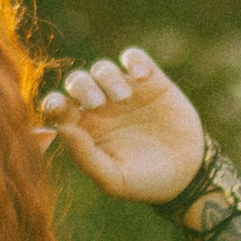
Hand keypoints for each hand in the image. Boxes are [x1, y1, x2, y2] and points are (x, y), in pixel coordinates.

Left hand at [40, 48, 207, 205]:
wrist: (186, 175)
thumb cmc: (143, 182)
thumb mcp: (114, 179)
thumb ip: (85, 157)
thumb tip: (62, 129)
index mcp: (83, 128)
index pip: (57, 107)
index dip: (53, 102)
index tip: (59, 106)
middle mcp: (100, 107)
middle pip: (77, 82)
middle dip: (81, 87)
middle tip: (97, 104)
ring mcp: (125, 91)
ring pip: (103, 68)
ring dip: (107, 77)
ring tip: (124, 98)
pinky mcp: (151, 81)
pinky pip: (135, 58)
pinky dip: (134, 60)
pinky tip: (141, 76)